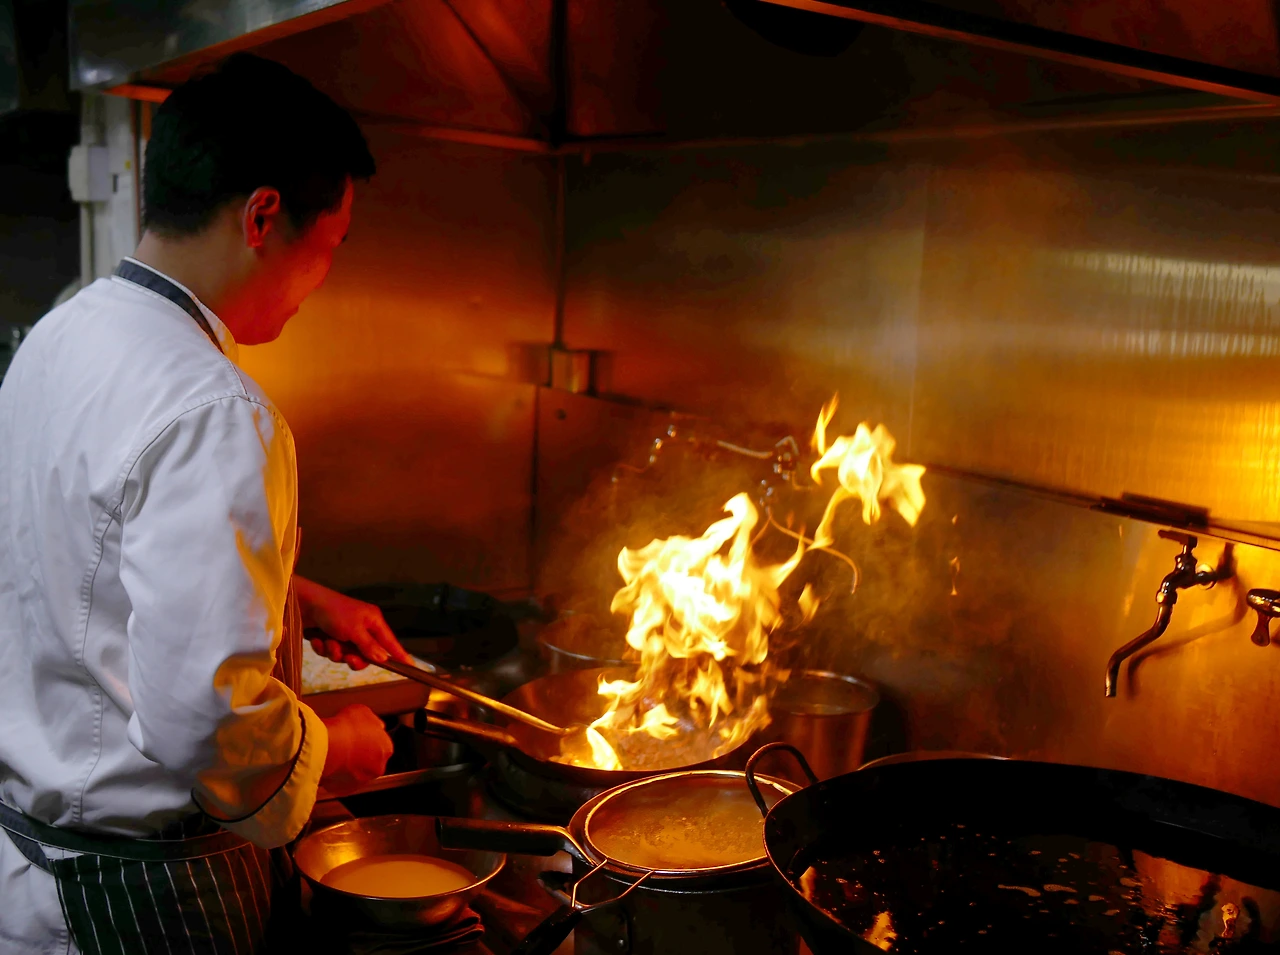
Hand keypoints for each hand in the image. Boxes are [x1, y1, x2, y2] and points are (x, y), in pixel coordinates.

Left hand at [295, 576, 412, 669]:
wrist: (303, 604)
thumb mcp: (354, 630)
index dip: (399, 655)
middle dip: (354, 658)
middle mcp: (362, 628)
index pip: (390, 642)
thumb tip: (383, 659)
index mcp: (373, 621)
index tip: (411, 667)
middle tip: (348, 658)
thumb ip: (369, 647)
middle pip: (366, 655)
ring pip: (347, 656)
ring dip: (336, 652)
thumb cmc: (333, 611)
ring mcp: (346, 633)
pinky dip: (324, 648)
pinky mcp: (331, 637)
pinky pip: (332, 652)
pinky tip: (318, 640)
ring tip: (328, 643)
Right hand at [320, 704, 393, 794]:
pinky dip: (334, 777)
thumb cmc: (345, 728)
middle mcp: (377, 767)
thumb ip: (373, 721)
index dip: (367, 740)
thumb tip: (375, 725)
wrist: (328, 746)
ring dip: (346, 767)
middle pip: (369, 761)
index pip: (380, 745)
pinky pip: (339, 783)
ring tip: (333, 755)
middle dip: (358, 755)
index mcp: (386, 748)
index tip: (357, 736)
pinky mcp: (344, 791)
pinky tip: (327, 765)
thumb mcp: (363, 712)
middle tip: (344, 745)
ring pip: (354, 774)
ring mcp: (361, 781)